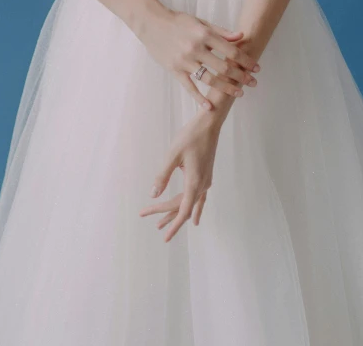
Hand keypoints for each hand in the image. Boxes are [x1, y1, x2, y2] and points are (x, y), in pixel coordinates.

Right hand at [137, 6, 259, 109]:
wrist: (151, 24)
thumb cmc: (178, 21)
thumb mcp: (201, 22)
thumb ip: (221, 31)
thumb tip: (241, 36)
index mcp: (205, 34)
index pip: (231, 51)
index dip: (246, 60)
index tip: (256, 68)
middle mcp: (196, 48)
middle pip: (224, 67)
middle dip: (242, 76)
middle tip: (253, 83)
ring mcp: (185, 61)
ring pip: (210, 79)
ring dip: (227, 88)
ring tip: (239, 94)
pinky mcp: (175, 70)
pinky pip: (189, 87)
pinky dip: (199, 98)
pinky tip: (209, 107)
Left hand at [139, 108, 221, 241]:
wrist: (210, 124)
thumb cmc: (190, 136)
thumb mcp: (172, 154)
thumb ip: (163, 175)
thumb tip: (153, 194)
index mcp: (194, 182)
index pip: (183, 210)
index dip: (173, 224)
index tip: (165, 237)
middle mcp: (203, 184)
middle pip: (185, 207)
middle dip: (168, 216)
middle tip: (152, 223)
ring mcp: (206, 180)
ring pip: (192, 203)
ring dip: (178, 212)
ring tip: (164, 223)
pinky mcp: (206, 174)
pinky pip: (200, 196)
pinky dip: (194, 207)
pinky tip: (195, 212)